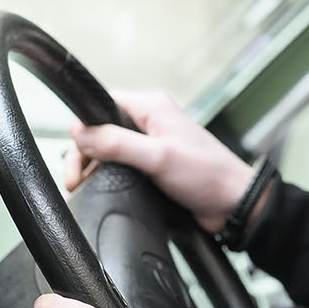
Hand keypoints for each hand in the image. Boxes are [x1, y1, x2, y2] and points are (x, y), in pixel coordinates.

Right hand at [63, 92, 254, 232]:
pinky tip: (99, 189)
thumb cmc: (207, 174)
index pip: (102, 103)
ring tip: (82, 187)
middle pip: (101, 129)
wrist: (233, 204)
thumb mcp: (158, 157)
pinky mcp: (154, 165)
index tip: (75, 154)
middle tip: (74, 180)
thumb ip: (117, 143)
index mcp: (151, 107)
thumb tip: (80, 132)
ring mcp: (151, 144)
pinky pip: (122, 165)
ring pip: (109, 149)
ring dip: (94, 167)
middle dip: (84, 153)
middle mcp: (150, 121)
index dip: (84, 126)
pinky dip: (108, 176)